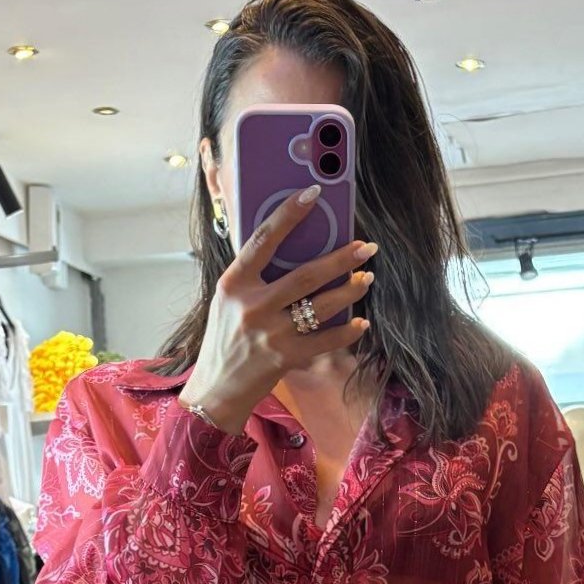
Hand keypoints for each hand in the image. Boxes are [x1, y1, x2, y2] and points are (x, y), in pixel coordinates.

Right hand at [181, 187, 375, 433]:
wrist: (217, 389)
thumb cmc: (225, 338)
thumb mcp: (228, 300)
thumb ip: (253, 276)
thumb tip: (293, 248)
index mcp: (234, 284)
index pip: (264, 240)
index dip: (289, 214)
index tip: (313, 193)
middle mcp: (252, 306)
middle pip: (305, 275)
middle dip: (341, 259)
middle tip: (366, 247)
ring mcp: (270, 334)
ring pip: (320, 306)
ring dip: (349, 291)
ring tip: (366, 278)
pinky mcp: (285, 358)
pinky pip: (325, 341)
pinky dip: (346, 331)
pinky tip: (361, 322)